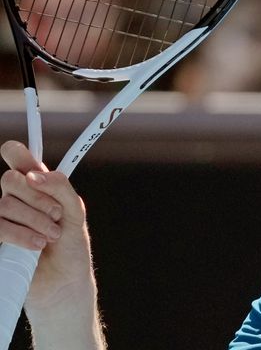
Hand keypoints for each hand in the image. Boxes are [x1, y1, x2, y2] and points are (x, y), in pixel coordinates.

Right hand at [0, 140, 93, 310]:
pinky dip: (20, 233)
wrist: (63, 283)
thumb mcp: (75, 214)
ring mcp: (4, 218)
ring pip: (4, 203)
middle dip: (37, 197)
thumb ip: (61, 189)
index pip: (17, 159)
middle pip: (10, 179)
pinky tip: (37, 244)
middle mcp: (17, 199)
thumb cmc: (70, 248)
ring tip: (51, 236)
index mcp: (38, 186)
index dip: (17, 154)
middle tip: (56, 215)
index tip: (29, 165)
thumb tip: (36, 173)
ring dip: (34, 220)